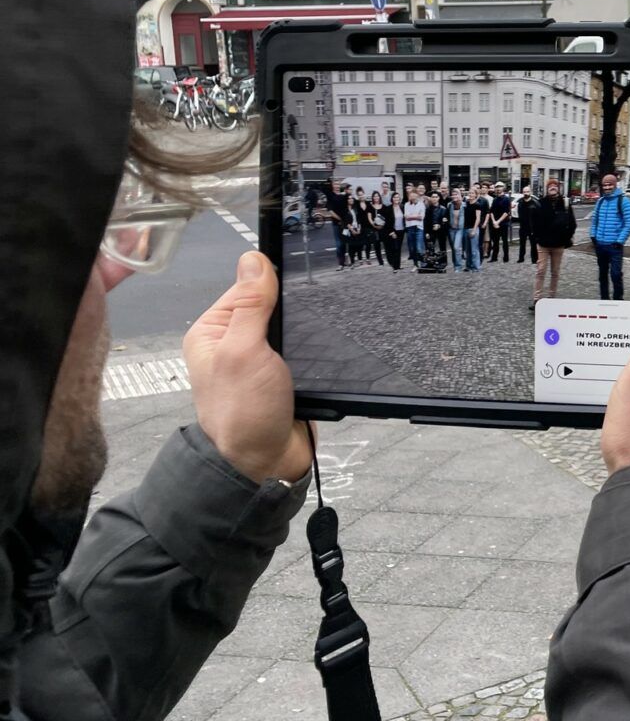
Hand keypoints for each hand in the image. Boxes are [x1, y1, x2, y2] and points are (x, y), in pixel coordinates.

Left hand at [184, 252, 311, 484]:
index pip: (247, 287)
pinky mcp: (285, 375)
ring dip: (307, 331)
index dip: (272, 283)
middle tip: (312, 315)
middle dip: (292, 309)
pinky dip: (315, 348)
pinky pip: (303, 348)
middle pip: (271, 305)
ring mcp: (260, 360)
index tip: (300, 282)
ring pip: (291, 327)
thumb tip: (253, 258)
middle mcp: (234, 342)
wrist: (266, 462)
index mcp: (212, 331)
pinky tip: (325, 348)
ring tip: (321, 333)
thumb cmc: (243, 411)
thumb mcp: (243, 350)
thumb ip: (250, 304)